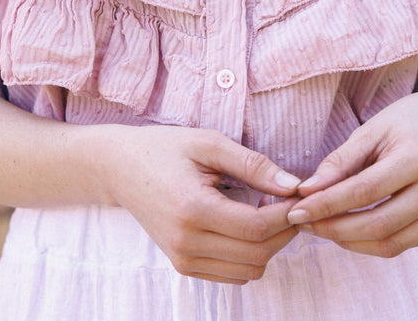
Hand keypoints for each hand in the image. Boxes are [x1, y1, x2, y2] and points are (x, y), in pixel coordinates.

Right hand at [102, 125, 301, 283]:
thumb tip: (292, 185)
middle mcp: (186, 243)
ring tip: (267, 210)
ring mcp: (183, 259)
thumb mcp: (208, 144)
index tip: (298, 194)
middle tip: (288, 201)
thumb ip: (253, 164)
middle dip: (284, 230)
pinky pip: (232, 274)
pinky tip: (248, 224)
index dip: (286, 214)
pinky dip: (250, 255)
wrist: (119, 167)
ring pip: (248, 270)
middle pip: (257, 254)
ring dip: (269, 245)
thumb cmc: (164, 148)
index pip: (256, 228)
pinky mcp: (183, 265)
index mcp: (193, 209)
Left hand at [286, 86, 417, 257]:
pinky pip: (403, 244)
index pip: (363, 192)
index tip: (296, 210)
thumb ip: (339, 161)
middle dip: (333, 228)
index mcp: (417, 158)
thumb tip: (307, 191)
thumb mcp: (370, 130)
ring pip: (390, 244)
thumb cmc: (405, 123)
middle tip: (302, 223)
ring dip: (349, 241)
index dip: (326, 205)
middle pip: (377, 224)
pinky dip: (371, 242)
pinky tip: (349, 228)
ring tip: (321, 227)